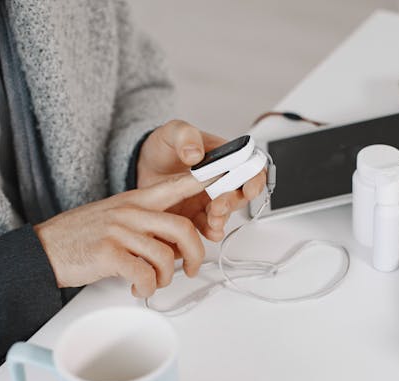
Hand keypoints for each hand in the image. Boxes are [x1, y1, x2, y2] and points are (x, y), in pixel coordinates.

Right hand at [34, 175, 205, 296]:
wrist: (43, 249)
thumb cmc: (80, 237)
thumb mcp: (115, 218)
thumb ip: (146, 225)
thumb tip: (174, 247)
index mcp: (134, 200)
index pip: (177, 186)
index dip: (206, 180)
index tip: (229, 173)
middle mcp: (130, 212)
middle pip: (182, 228)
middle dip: (195, 253)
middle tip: (191, 268)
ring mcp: (120, 231)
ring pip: (165, 256)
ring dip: (166, 277)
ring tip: (153, 283)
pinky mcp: (109, 254)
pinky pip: (145, 275)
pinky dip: (147, 288)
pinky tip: (137, 289)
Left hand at [136, 120, 266, 240]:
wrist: (143, 166)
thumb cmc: (164, 147)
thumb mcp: (173, 132)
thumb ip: (186, 136)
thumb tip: (195, 154)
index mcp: (225, 157)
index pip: (250, 167)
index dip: (255, 179)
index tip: (248, 188)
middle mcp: (221, 180)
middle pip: (239, 194)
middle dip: (233, 202)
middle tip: (219, 205)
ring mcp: (209, 199)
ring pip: (226, 212)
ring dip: (222, 218)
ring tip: (213, 221)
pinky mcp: (196, 214)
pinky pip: (208, 225)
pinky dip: (212, 230)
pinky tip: (210, 232)